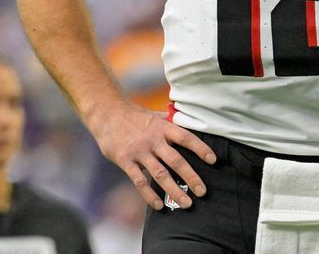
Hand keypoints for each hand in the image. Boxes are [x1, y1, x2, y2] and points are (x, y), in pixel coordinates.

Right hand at [86, 101, 216, 210]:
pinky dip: (150, 195)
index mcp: (162, 127)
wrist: (105, 113)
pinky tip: (159, 205)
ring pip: (160, 174)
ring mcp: (139, 151)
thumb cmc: (133, 115)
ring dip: (174, 190)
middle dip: (191, 177)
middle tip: (203, 192)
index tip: (213, 160)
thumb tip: (190, 122)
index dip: (200, 148)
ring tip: (186, 203)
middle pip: (176, 160)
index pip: (186, 138)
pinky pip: (139, 181)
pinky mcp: (125, 161)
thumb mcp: (153, 115)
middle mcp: (153, 140)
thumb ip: (170, 121)